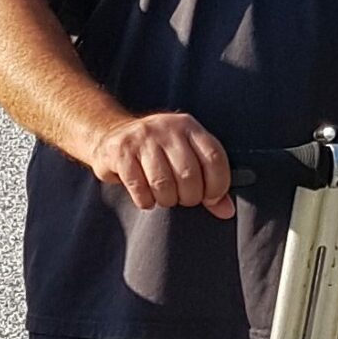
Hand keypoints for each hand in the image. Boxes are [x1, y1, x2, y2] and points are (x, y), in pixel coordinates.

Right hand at [86, 111, 233, 216]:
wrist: (111, 136)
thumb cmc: (156, 153)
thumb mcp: (186, 158)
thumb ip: (208, 182)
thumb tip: (227, 211)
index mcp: (189, 127)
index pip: (214, 158)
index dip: (217, 186)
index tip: (210, 198)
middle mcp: (167, 128)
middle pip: (189, 175)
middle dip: (189, 197)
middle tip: (182, 198)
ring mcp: (142, 138)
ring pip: (163, 184)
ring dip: (166, 200)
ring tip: (163, 197)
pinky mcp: (121, 152)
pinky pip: (139, 188)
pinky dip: (145, 201)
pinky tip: (145, 196)